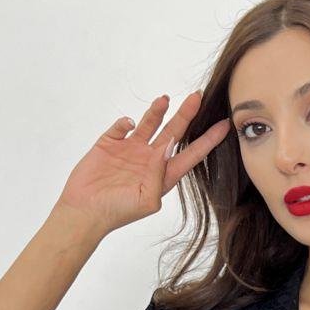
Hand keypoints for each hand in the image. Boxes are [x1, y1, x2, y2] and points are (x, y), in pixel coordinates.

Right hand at [55, 90, 229, 232]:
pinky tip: (130, 124)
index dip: (208, 140)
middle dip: (186, 115)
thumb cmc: (117, 212)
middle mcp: (149, 159)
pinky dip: (126, 121)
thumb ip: (159, 176)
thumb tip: (165, 149)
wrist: (84, 212)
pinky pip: (122, 126)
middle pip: (173, 132)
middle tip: (197, 97)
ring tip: (165, 99)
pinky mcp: (110, 143)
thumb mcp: (146, 200)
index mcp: (163, 174)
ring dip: (157, 111)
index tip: (225, 125)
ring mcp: (130, 150)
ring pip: (149, 124)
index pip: (192, 154)